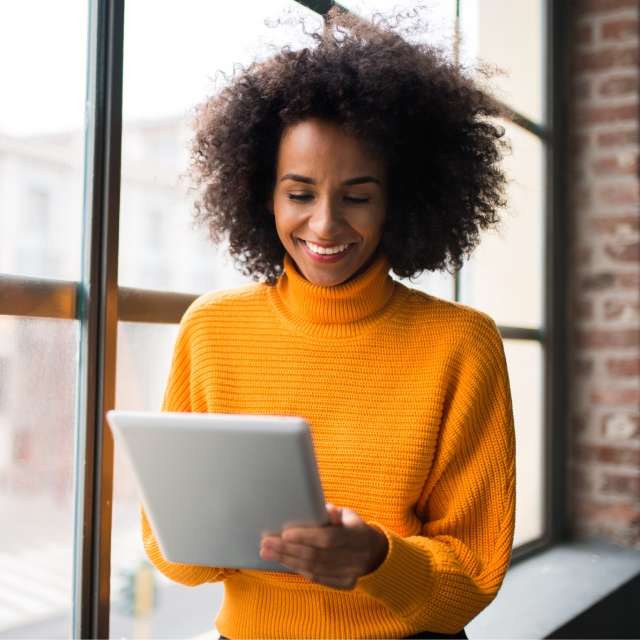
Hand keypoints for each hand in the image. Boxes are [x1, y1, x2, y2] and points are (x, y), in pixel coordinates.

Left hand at [259, 503, 388, 589]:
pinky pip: (318, 578)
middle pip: (316, 556)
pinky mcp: (345, 583)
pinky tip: (283, 562)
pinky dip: (299, 569)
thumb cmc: (353, 527)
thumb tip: (324, 510)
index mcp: (357, 535)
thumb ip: (334, 513)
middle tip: (266, 543)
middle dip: (288, 550)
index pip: (328, 538)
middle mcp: (354, 557)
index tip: (285, 534)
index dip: (306, 537)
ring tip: (267, 552)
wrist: (376, 552)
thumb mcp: (349, 515)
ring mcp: (350, 573)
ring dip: (288, 560)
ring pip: (314, 569)